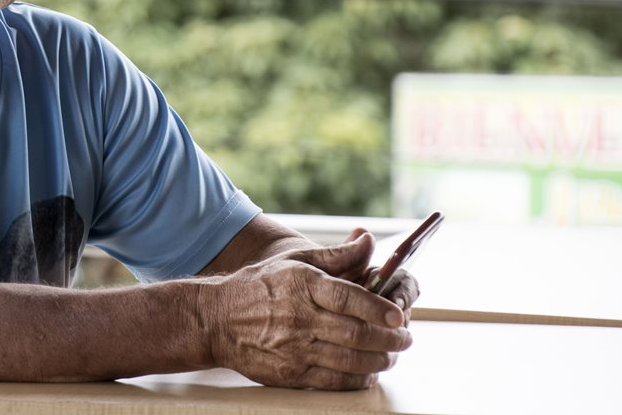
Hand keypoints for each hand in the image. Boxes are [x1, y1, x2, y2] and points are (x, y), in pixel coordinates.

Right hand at [202, 232, 412, 390]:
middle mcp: (299, 317)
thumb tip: (369, 241)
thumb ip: (336, 255)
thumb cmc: (259, 286)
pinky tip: (369, 373)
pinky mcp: (291, 373)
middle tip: (406, 338)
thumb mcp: (294, 260)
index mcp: (302, 284)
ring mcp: (294, 348)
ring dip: (379, 360)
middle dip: (389, 338)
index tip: (399, 314)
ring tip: (392, 356)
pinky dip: (357, 379)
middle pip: (356, 333)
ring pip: (350, 360)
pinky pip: (333, 380)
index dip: (378, 307)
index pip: (348, 297)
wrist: (216, 320)